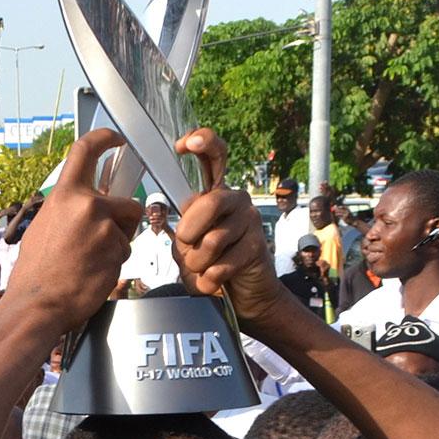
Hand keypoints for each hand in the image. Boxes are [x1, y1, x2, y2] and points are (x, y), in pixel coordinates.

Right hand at [0, 128, 141, 336]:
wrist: (36, 304)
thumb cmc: (36, 272)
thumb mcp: (45, 225)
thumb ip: (69, 208)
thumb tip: (88, 201)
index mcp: (64, 195)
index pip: (86, 151)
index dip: (105, 139)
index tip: (116, 139)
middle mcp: (87, 205)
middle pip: (128, 202)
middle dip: (122, 222)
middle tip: (101, 239)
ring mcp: (104, 228)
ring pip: (128, 230)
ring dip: (117, 243)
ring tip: (91, 260)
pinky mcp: (116, 251)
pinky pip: (124, 252)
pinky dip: (113, 263)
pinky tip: (93, 273)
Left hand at [170, 130, 279, 323]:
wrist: (246, 294)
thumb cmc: (212, 265)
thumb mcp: (188, 245)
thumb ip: (183, 229)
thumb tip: (181, 227)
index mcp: (216, 194)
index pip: (215, 157)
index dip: (203, 143)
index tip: (183, 145)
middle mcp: (235, 200)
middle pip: (209, 203)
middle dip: (189, 232)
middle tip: (187, 245)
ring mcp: (249, 221)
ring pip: (211, 240)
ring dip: (196, 263)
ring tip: (202, 269)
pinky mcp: (256, 246)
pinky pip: (221, 264)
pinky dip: (208, 279)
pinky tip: (212, 282)